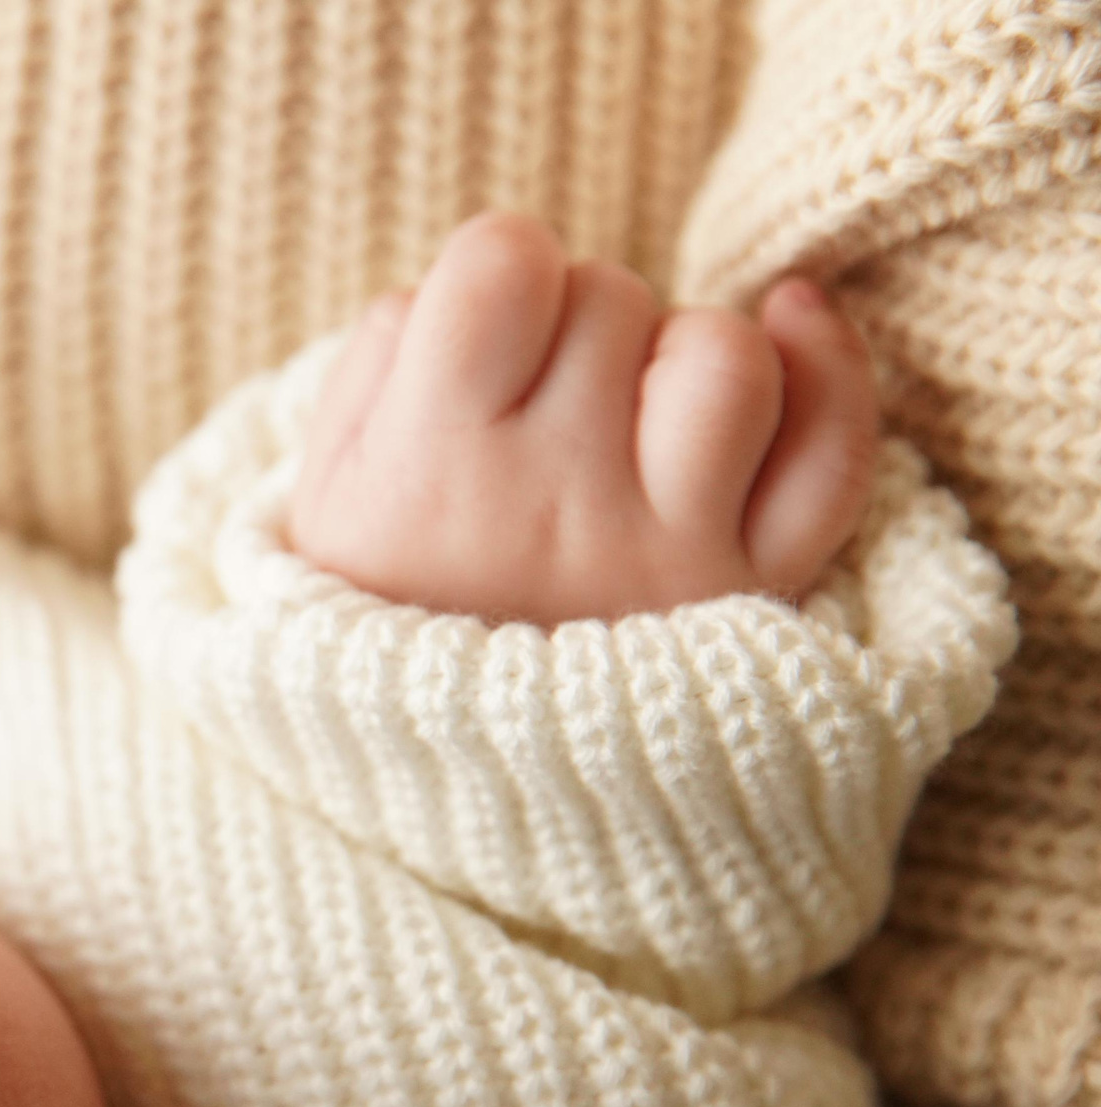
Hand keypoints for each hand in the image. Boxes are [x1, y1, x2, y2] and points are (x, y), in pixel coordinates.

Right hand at [288, 212, 878, 624]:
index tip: (484, 334)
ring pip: (724, 351)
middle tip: (535, 419)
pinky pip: (832, 443)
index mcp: (429, 470)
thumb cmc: (379, 614)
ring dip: (679, 355)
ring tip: (625, 423)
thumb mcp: (321, 498)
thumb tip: (505, 262)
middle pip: (608, 296)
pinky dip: (828, 367)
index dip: (498, 273)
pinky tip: (789, 323)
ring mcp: (661, 549)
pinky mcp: (752, 590)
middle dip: (574, 329)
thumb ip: (385, 356)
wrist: (444, 799)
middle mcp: (551, 505)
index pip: (499, 260)